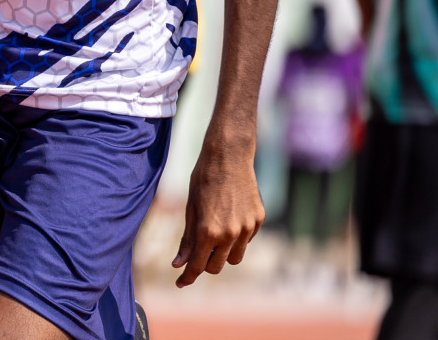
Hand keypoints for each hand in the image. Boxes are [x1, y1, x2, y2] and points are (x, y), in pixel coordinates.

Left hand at [173, 134, 264, 287]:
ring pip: (235, 258)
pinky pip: (247, 240)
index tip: (180, 283)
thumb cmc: (203, 179)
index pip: (197, 266)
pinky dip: (237, 237)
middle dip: (204, 264)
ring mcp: (247, 228)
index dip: (187, 277)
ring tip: (215, 234)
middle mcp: (230, 234)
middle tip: (196, 252)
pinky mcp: (259, 220)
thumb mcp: (190, 208)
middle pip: (216, 267)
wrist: (229, 155)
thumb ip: (187, 238)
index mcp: (208, 231)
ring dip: (223, 254)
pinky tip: (230, 218)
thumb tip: (179, 264)